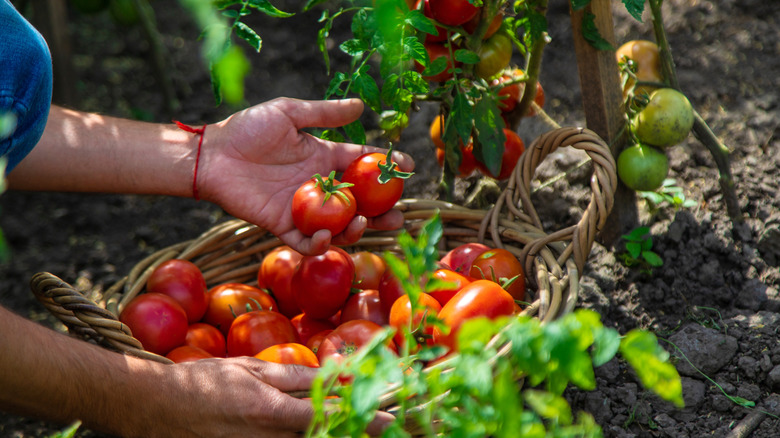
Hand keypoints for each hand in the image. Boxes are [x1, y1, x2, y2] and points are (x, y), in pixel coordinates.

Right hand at [129, 357, 394, 436]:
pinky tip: (318, 433)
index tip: (396, 420)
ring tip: (360, 426)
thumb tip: (333, 374)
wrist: (151, 407)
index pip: (333, 417)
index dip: (369, 420)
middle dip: (356, 432)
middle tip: (391, 426)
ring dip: (334, 436)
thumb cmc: (201, 382)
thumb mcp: (250, 370)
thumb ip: (294, 377)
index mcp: (273, 414)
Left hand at [197, 98, 414, 254]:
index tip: (408, 166)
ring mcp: (302, 209)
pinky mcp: (282, 226)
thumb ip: (324, 114)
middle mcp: (318, 186)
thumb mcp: (288, 114)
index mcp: (322, 158)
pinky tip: (328, 236)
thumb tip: (361, 106)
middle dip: (381, 211)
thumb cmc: (247, 130)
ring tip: (364, 223)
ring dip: (355, 229)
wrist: (213, 156)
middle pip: (358, 203)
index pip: (361, 164)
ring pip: (338, 226)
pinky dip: (319, 245)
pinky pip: (306, 242)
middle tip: (398, 215)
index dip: (385, 166)